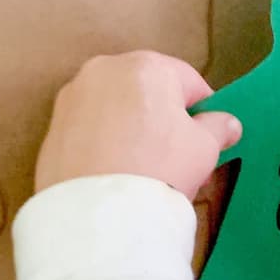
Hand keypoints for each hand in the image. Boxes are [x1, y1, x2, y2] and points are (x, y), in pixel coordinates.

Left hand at [35, 51, 241, 201]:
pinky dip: (104, 144)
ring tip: (144, 168)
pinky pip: (90, 130)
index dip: (203, 109)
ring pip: (116, 109)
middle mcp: (104, 70)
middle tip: (178, 157)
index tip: (209, 136)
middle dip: (164, 118)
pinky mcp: (53, 128)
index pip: (188, 81)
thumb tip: (227, 124)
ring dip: (132, 129)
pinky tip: (115, 174)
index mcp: (147, 66)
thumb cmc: (159, 168)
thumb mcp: (204, 149)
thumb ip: (217, 129)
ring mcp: (73, 98)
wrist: (98, 213)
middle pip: (147, 91)